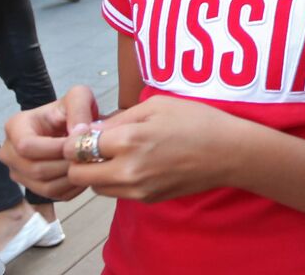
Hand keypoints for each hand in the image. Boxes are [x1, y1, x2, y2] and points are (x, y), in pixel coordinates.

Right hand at [0, 86, 100, 200]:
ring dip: (71, 177)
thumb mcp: (78, 97)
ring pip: (44, 187)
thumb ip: (79, 109)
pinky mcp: (33, 188)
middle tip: (90, 155)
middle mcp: (10, 153)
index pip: (27, 146)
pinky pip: (54, 195)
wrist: (73, 124)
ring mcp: (19, 173)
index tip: (78, 141)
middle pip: (35, 169)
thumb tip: (78, 133)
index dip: (55, 148)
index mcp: (15, 127)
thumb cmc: (71, 109)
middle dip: (66, 163)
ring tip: (89, 162)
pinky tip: (85, 171)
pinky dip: (73, 187)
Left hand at [65, 95, 239, 202]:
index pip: (78, 148)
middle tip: (95, 147)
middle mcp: (128, 170)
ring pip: (95, 188)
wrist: (229, 152)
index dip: (75, 140)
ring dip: (97, 173)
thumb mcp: (158, 105)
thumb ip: (119, 118)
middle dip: (80, 161)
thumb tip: (90, 129)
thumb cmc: (197, 121)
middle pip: (78, 175)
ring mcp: (137, 189)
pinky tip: (137, 164)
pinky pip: (117, 193)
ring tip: (117, 155)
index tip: (83, 133)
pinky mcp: (147, 199)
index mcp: (129, 140)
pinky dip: (116, 181)